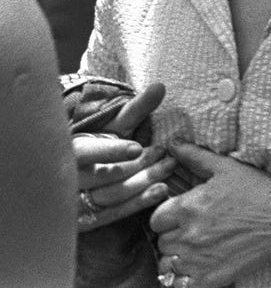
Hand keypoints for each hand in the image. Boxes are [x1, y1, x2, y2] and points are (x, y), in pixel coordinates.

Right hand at [75, 82, 173, 231]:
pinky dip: (136, 204)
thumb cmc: (103, 142)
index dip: (111, 151)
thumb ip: (137, 108)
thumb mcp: (116, 124)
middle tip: (165, 155)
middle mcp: (68, 178)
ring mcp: (74, 200)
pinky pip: (110, 215)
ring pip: (109, 195)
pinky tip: (160, 192)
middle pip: (103, 176)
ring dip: (142, 184)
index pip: (85, 153)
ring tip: (168, 170)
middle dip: (137, 166)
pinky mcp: (84, 219)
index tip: (137, 148)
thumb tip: (161, 86)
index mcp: (69, 150)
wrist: (85, 171)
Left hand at [150, 143, 270, 287]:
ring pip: (168, 264)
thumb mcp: (228, 168)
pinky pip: (180, 284)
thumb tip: (172, 143)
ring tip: (195, 249)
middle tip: (192, 231)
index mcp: (188, 207)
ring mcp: (198, 259)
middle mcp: (188, 234)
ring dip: (177, 257)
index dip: (167, 217)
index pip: (156, 219)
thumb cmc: (259, 192)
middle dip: (173, 236)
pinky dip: (185, 278)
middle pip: (162, 241)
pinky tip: (200, 266)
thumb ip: (196, 156)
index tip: (181, 216)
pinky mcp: (209, 278)